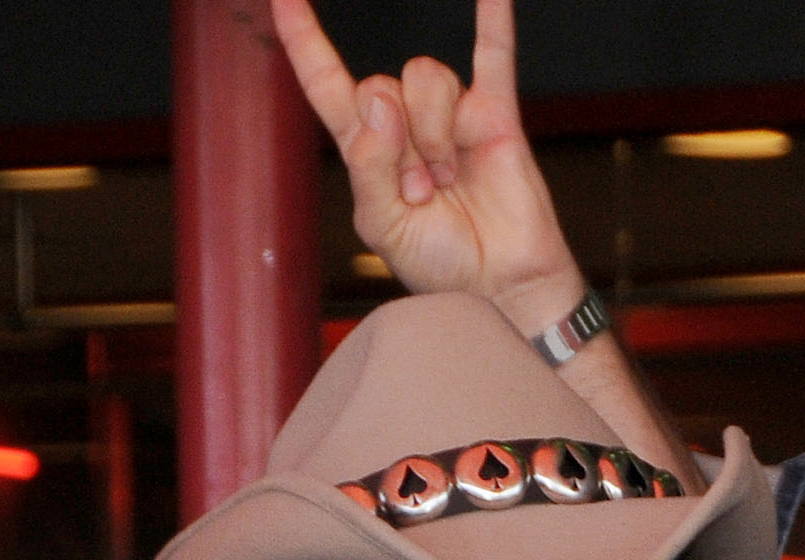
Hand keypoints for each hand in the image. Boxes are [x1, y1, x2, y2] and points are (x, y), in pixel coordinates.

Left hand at [274, 0, 587, 334]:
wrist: (501, 287)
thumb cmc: (441, 265)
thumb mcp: (382, 227)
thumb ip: (369, 165)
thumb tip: (383, 98)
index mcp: (366, 147)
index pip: (325, 80)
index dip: (303, 39)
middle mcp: (406, 122)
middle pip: (381, 83)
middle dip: (398, 143)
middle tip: (421, 195)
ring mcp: (451, 115)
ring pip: (426, 78)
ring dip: (434, 135)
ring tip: (450, 182)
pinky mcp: (496, 116)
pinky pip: (494, 56)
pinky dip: (494, 20)